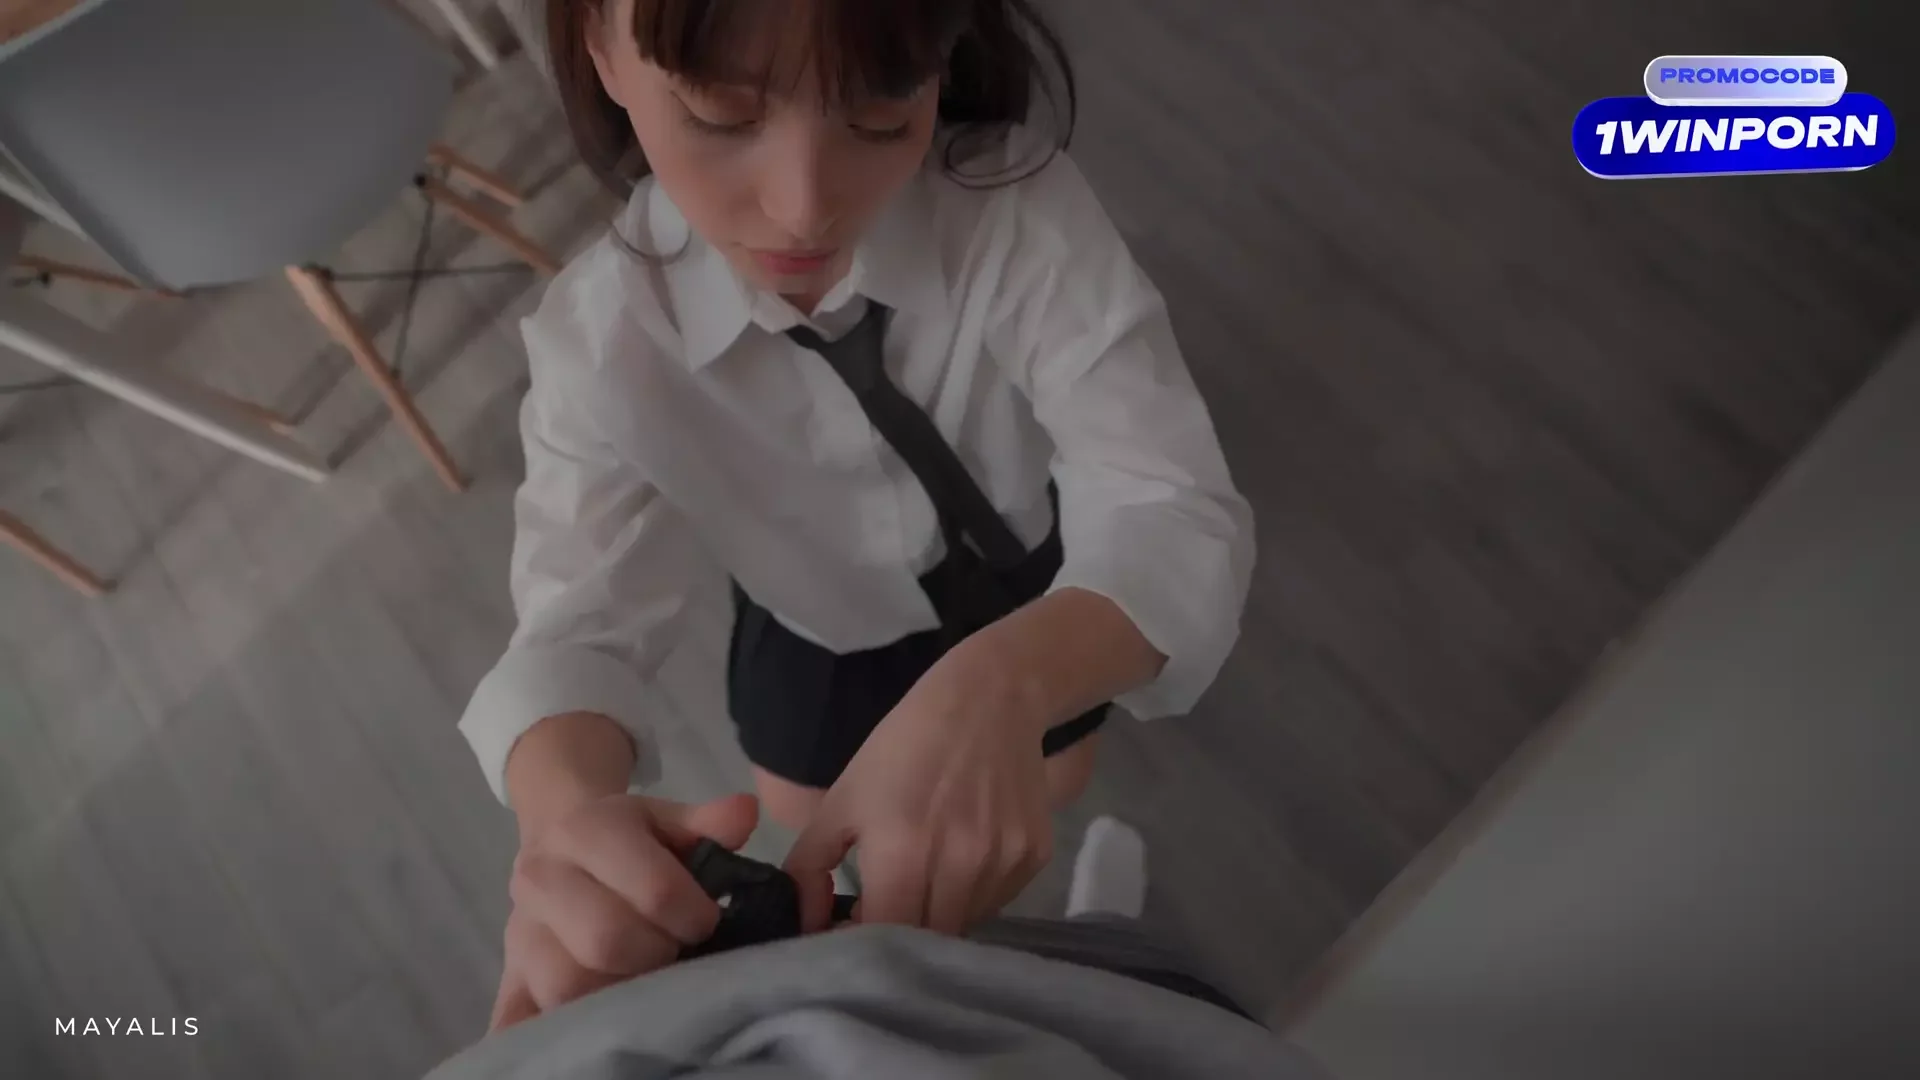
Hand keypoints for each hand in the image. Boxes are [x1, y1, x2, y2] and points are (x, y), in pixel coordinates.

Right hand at [489, 792, 758, 1030]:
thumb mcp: (665, 819)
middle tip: (676, 952)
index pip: (653, 889)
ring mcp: (519, 932)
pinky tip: (581, 1036)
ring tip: (645, 981)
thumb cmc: (628, 838)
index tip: (708, 921)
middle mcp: (541, 878)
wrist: (560, 842)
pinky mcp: (510, 972)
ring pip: (565, 986)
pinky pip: (514, 1015)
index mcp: (585, 831)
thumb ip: (707, 822)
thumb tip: (745, 813)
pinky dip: (544, 1031)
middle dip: (657, 954)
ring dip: (617, 993)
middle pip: (605, 940)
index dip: (693, 914)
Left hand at [783, 650, 1054, 934]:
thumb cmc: (905, 746)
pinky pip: (998, 901)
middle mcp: (960, 866)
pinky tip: (965, 857)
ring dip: (941, 913)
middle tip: (891, 903)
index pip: (885, 937)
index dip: (866, 940)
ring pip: (966, 923)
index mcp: (903, 853)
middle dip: (904, 932)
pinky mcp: (1034, 857)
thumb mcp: (843, 798)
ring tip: (930, 875)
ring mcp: (1003, 863)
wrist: (991, 700)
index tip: (856, 923)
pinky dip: (976, 894)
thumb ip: (810, 866)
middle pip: (928, 938)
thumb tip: (804, 922)